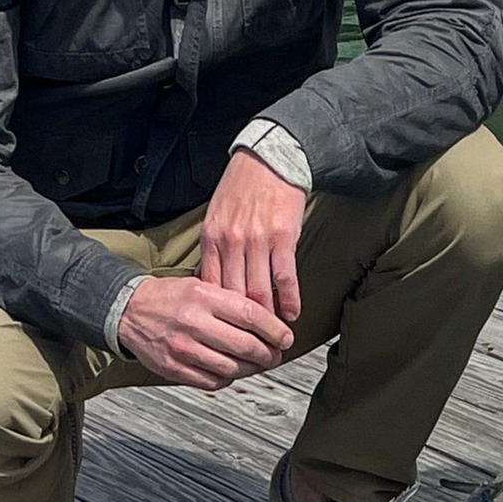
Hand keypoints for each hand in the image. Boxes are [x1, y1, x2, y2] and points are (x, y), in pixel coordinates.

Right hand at [117, 275, 289, 388]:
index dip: (275, 330)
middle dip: (268, 355)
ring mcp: (183, 348)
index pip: (251, 316)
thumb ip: (232, 302)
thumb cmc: (170, 297)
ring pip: (231, 368)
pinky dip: (227, 379)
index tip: (286, 338)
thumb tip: (268, 321)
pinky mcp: (174, 368)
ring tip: (256, 364)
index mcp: (204, 297)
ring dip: (251, 369)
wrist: (128, 310)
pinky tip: (231, 370)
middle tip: (275, 355)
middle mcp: (194, 323)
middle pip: (245, 346)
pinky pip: (211, 382)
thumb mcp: (202, 285)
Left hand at [199, 150, 305, 323]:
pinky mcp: (282, 238)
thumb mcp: (216, 215)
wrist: (270, 159)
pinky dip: (290, 300)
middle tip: (250, 342)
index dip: (218, 313)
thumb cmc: (243, 187)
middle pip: (233, 295)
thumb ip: (213, 249)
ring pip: (259, 292)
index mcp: (212, 238)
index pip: (211, 287)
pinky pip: (285, 278)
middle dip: (242, 324)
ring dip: (268, 318)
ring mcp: (257, 241)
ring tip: (273, 334)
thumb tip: (210, 282)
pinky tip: (292, 314)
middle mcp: (231, 242)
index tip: (225, 330)